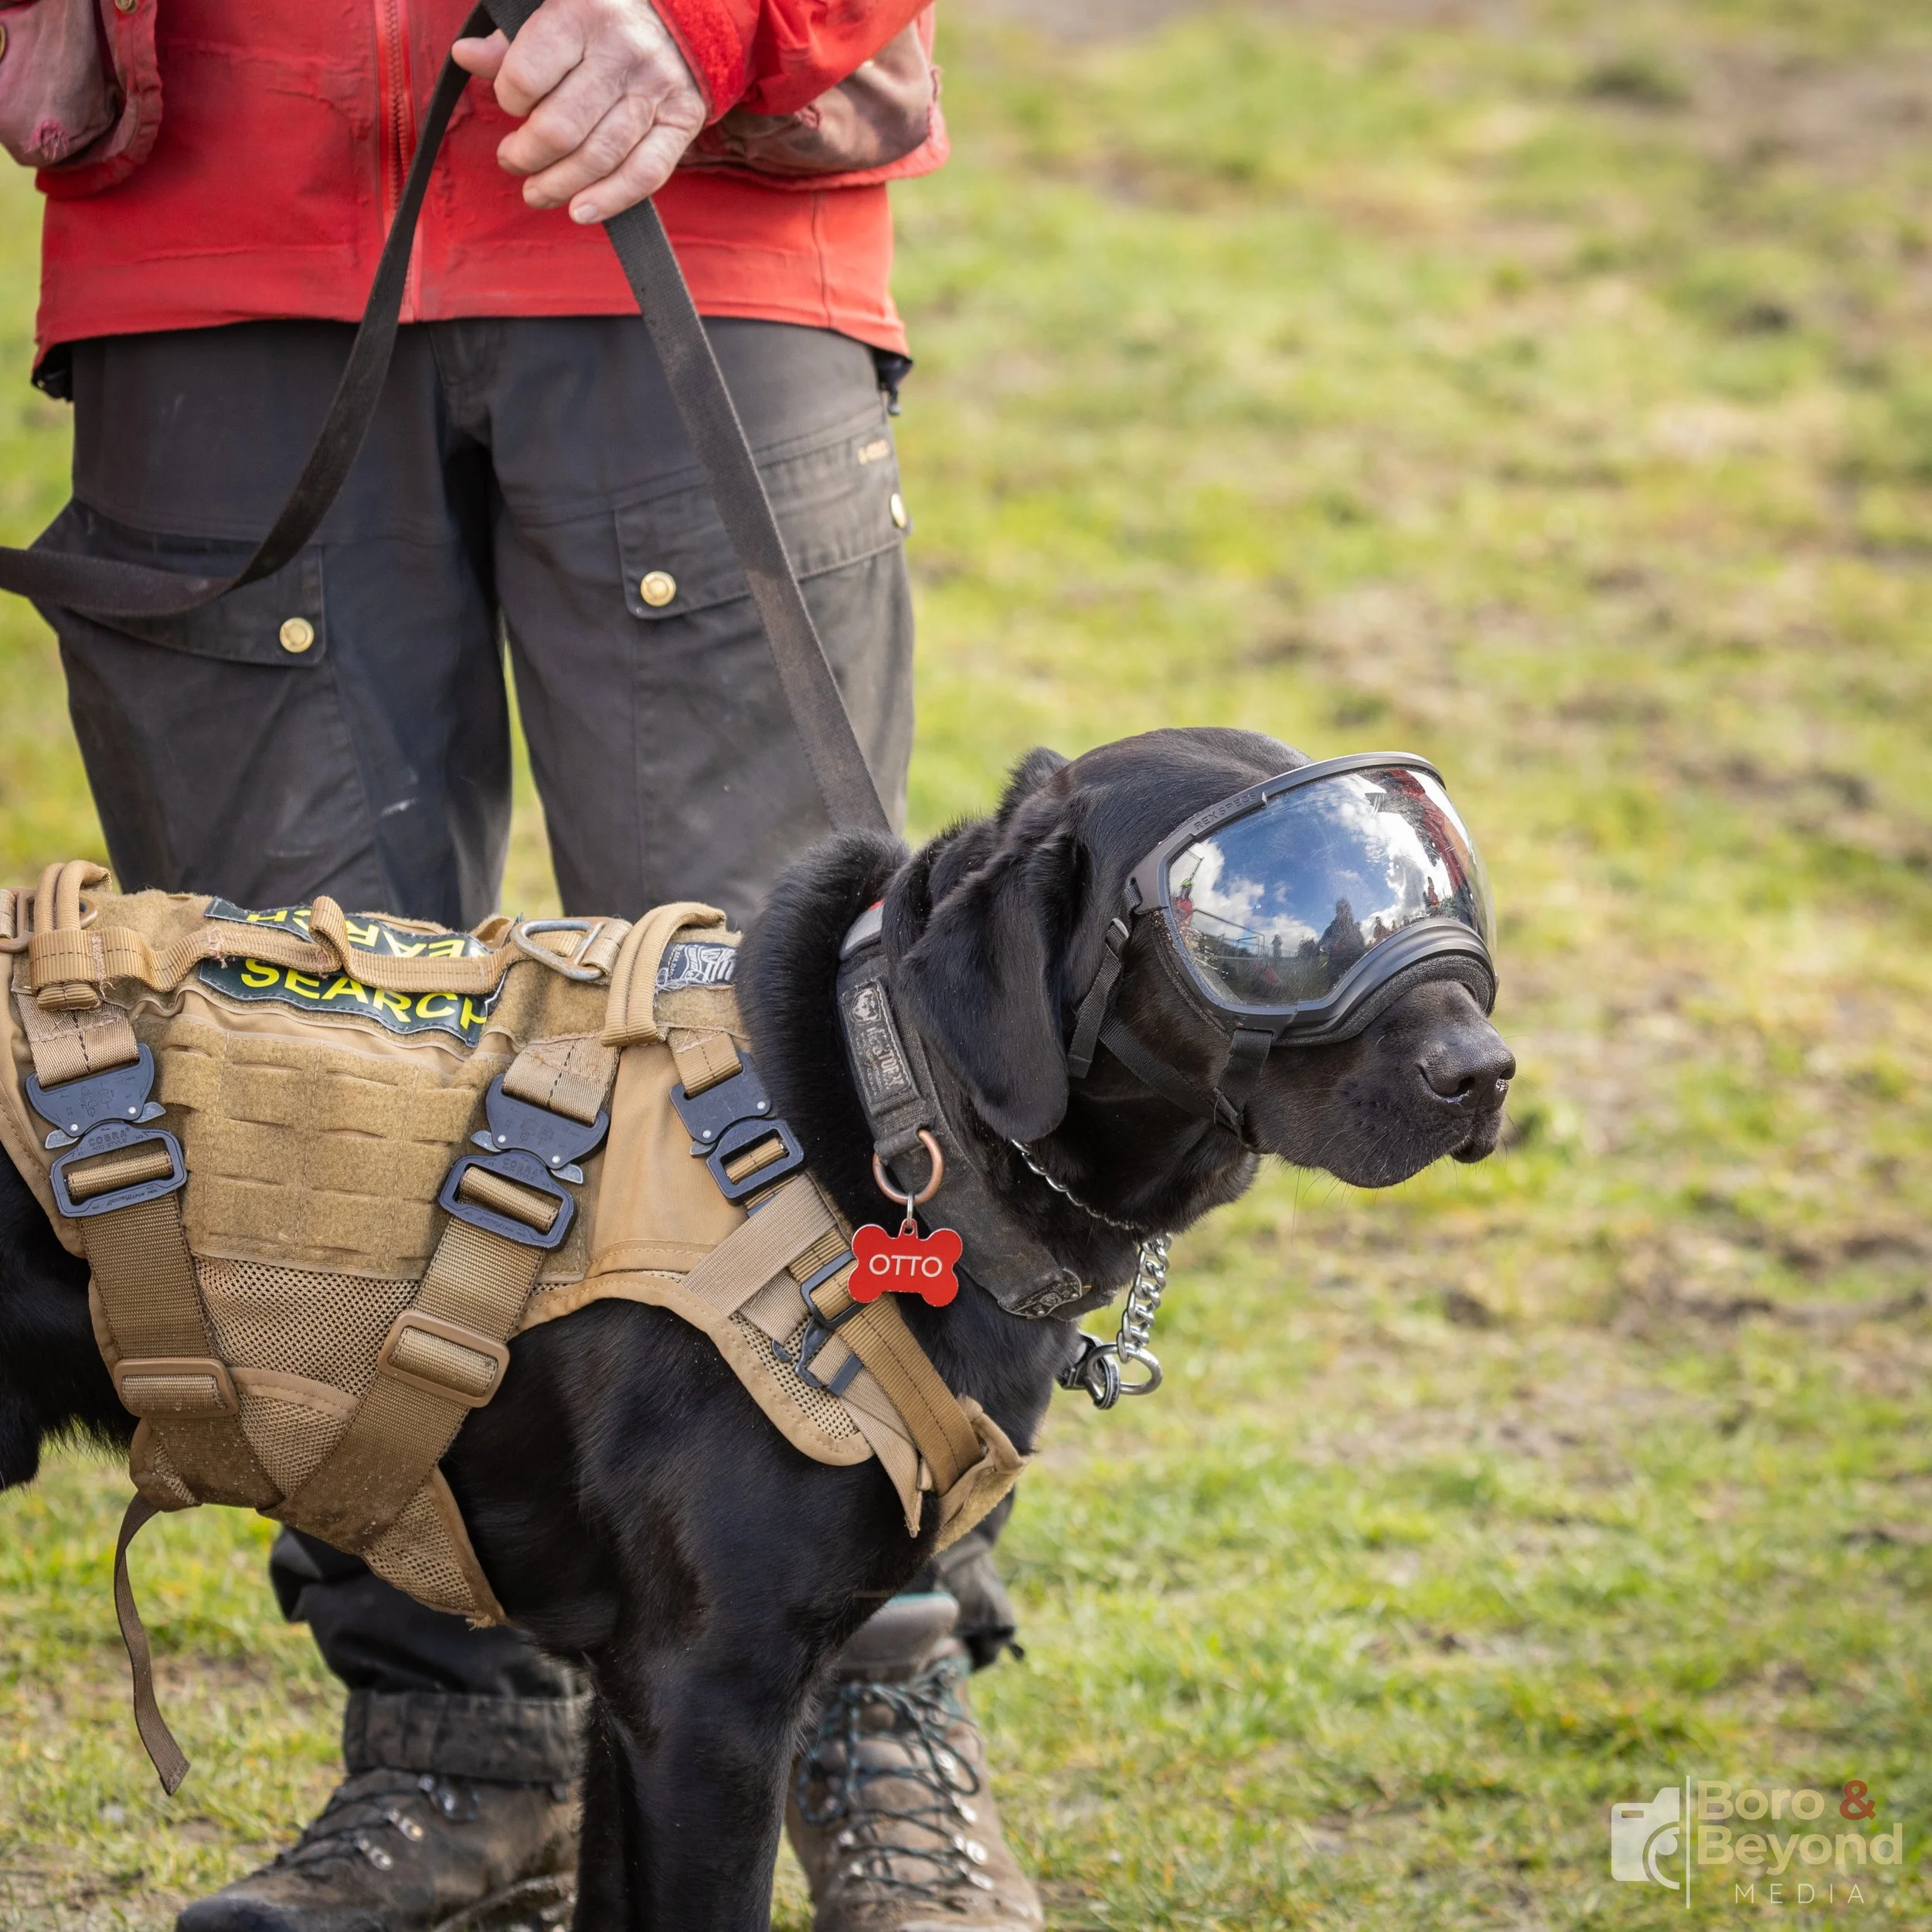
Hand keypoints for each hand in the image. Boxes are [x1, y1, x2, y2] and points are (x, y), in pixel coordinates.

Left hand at [453, 0, 705, 223]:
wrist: (680, 16)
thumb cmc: (602, 16)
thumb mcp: (552, 10)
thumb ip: (511, 42)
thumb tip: (466, 57)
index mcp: (582, 14)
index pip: (527, 77)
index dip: (508, 100)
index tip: (511, 104)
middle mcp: (621, 52)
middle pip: (561, 129)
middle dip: (526, 156)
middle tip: (512, 160)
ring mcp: (655, 90)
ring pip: (599, 157)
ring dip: (559, 185)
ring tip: (536, 191)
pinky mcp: (682, 121)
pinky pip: (645, 173)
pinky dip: (610, 200)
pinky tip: (581, 211)